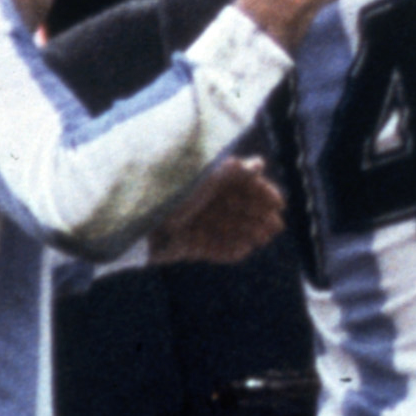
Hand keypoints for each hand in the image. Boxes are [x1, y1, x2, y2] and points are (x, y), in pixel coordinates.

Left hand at [148, 156, 285, 265]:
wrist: (135, 219)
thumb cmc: (172, 191)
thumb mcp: (208, 177)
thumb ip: (235, 171)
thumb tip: (259, 164)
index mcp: (204, 179)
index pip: (239, 184)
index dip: (260, 193)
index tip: (279, 204)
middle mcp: (198, 200)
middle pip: (234, 208)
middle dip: (256, 216)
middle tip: (276, 227)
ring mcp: (190, 223)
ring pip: (225, 229)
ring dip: (246, 233)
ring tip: (263, 240)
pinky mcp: (183, 245)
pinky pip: (210, 248)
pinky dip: (227, 250)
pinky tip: (244, 251)